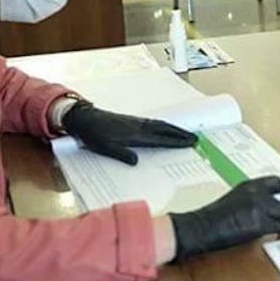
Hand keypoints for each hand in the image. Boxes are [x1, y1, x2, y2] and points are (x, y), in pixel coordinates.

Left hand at [63, 102, 196, 164]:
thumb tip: (137, 162)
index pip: (160, 139)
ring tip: (185, 133)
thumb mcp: (105, 148)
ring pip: (160, 125)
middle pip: (164, 129)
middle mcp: (139, 127)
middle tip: (195, 138)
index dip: (175, 142)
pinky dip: (164, 125)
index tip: (190, 143)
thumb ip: (121, 154)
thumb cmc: (94, 135)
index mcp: (134, 135)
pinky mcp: (132, 120)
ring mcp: (136, 122)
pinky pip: (154, 122)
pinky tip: (165, 127)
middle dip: (180, 134)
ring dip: (174, 129)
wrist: (85, 118)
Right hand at [170, 176, 279, 261]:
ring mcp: (260, 207)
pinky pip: (279, 226)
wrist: (201, 227)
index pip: (276, 183)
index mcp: (249, 185)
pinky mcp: (260, 223)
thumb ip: (251, 199)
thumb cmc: (213, 217)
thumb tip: (266, 207)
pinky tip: (277, 232)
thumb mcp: (234, 199)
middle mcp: (256, 192)